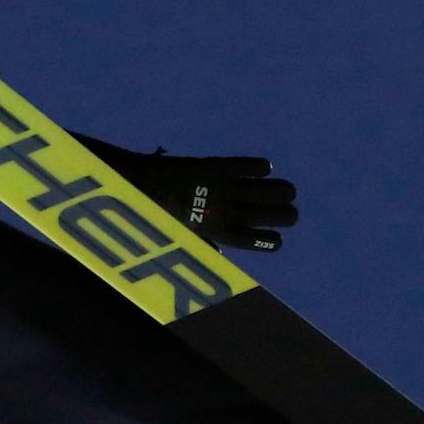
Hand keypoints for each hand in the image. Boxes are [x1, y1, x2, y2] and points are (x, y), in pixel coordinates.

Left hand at [99, 146, 298, 252]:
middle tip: (290, 213)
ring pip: (270, 190)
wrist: (134, 185)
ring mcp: (221, 187)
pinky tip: (265, 169)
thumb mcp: (178, 235)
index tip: (278, 240)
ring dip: (283, 191)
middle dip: (286, 215)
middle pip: (272, 215)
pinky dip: (260, 167)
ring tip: (288, 192)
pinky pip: (248, 166)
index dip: (270, 241)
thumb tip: (218, 257)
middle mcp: (223, 212)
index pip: (254, 241)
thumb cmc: (154, 214)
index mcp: (215, 232)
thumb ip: (201, 244)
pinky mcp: (216, 166)